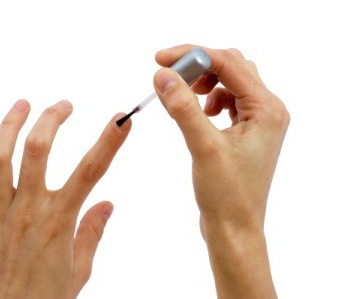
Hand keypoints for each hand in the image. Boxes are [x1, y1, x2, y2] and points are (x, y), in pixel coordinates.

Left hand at [0, 100, 130, 298]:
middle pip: (38, 151)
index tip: (122, 119)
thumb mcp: (80, 268)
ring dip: (9, 127)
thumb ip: (92, 232)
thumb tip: (106, 204)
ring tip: (22, 105)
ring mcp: (0, 215)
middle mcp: (29, 210)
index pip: (91, 170)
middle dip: (52, 119)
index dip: (109, 141)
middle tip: (64, 105)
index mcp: (60, 220)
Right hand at [154, 45, 289, 297]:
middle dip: (199, 66)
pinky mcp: (246, 132)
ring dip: (204, 83)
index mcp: (267, 110)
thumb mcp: (203, 147)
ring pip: (230, 83)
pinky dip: (208, 99)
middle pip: (232, 68)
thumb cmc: (226, 195)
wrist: (234, 229)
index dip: (193, 54)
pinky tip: (199, 114)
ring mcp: (258, 122)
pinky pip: (228, 101)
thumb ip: (183, 108)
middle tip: (169, 75)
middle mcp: (267, 111)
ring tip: (184, 97)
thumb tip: (163, 75)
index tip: (161, 58)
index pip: (229, 63)